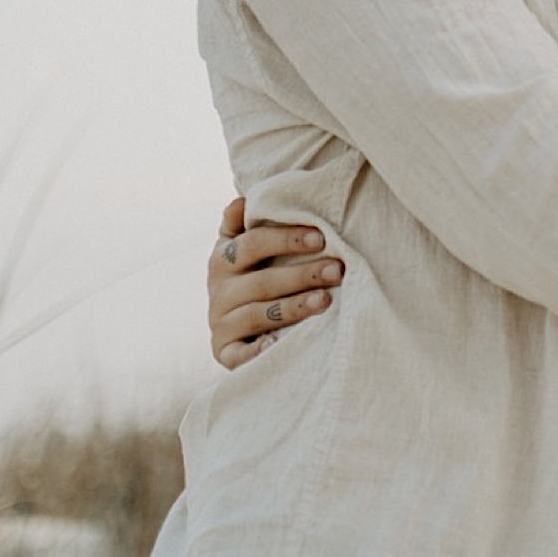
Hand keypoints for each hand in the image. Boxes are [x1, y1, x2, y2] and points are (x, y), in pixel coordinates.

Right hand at [208, 196, 344, 368]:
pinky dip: (258, 351)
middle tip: (338, 270)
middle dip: (303, 275)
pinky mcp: (225, 353)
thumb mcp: (241, 247)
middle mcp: (219, 292)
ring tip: (326, 301)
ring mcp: (221, 323)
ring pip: (258, 315)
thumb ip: (241, 224)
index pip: (252, 244)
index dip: (286, 239)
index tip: (321, 237)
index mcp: (223, 259)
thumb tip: (242, 201)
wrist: (231, 325)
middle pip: (262, 281)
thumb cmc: (251, 274)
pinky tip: (280, 345)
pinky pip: (239, 356)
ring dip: (293, 308)